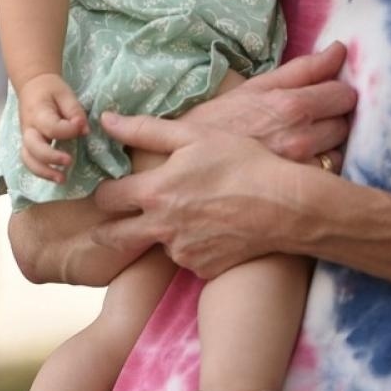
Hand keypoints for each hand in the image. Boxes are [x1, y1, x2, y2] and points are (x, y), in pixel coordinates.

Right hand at [18, 74, 87, 181]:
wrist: (32, 87)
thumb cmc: (51, 90)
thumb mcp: (66, 94)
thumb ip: (75, 111)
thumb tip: (84, 130)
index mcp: (38, 112)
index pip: (51, 127)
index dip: (69, 130)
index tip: (82, 127)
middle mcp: (29, 128)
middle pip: (33, 148)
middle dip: (51, 158)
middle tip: (69, 161)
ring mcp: (26, 139)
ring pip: (28, 160)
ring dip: (44, 172)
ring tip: (62, 179)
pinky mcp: (29, 146)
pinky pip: (30, 162)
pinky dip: (42, 172)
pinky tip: (57, 176)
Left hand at [92, 113, 323, 278]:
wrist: (286, 205)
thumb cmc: (241, 163)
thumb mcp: (193, 136)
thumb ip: (144, 130)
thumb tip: (106, 120)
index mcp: (154, 193)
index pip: (106, 198)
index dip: (104, 192)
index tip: (109, 189)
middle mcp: (162, 229)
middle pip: (114, 237)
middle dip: (107, 230)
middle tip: (110, 222)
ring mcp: (183, 253)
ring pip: (156, 245)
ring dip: (161, 233)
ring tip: (188, 213)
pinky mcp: (204, 269)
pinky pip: (187, 257)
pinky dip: (191, 246)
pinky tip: (210, 227)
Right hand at [181, 42, 353, 162]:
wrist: (185, 166)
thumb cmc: (217, 123)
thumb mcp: (254, 88)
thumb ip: (302, 69)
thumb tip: (340, 50)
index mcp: (292, 106)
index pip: (342, 95)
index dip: (333, 93)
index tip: (320, 96)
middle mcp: (302, 139)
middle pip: (345, 123)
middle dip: (331, 118)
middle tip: (306, 120)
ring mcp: (303, 170)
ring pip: (340, 152)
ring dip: (327, 146)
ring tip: (300, 145)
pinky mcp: (298, 195)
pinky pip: (327, 178)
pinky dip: (318, 171)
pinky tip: (296, 167)